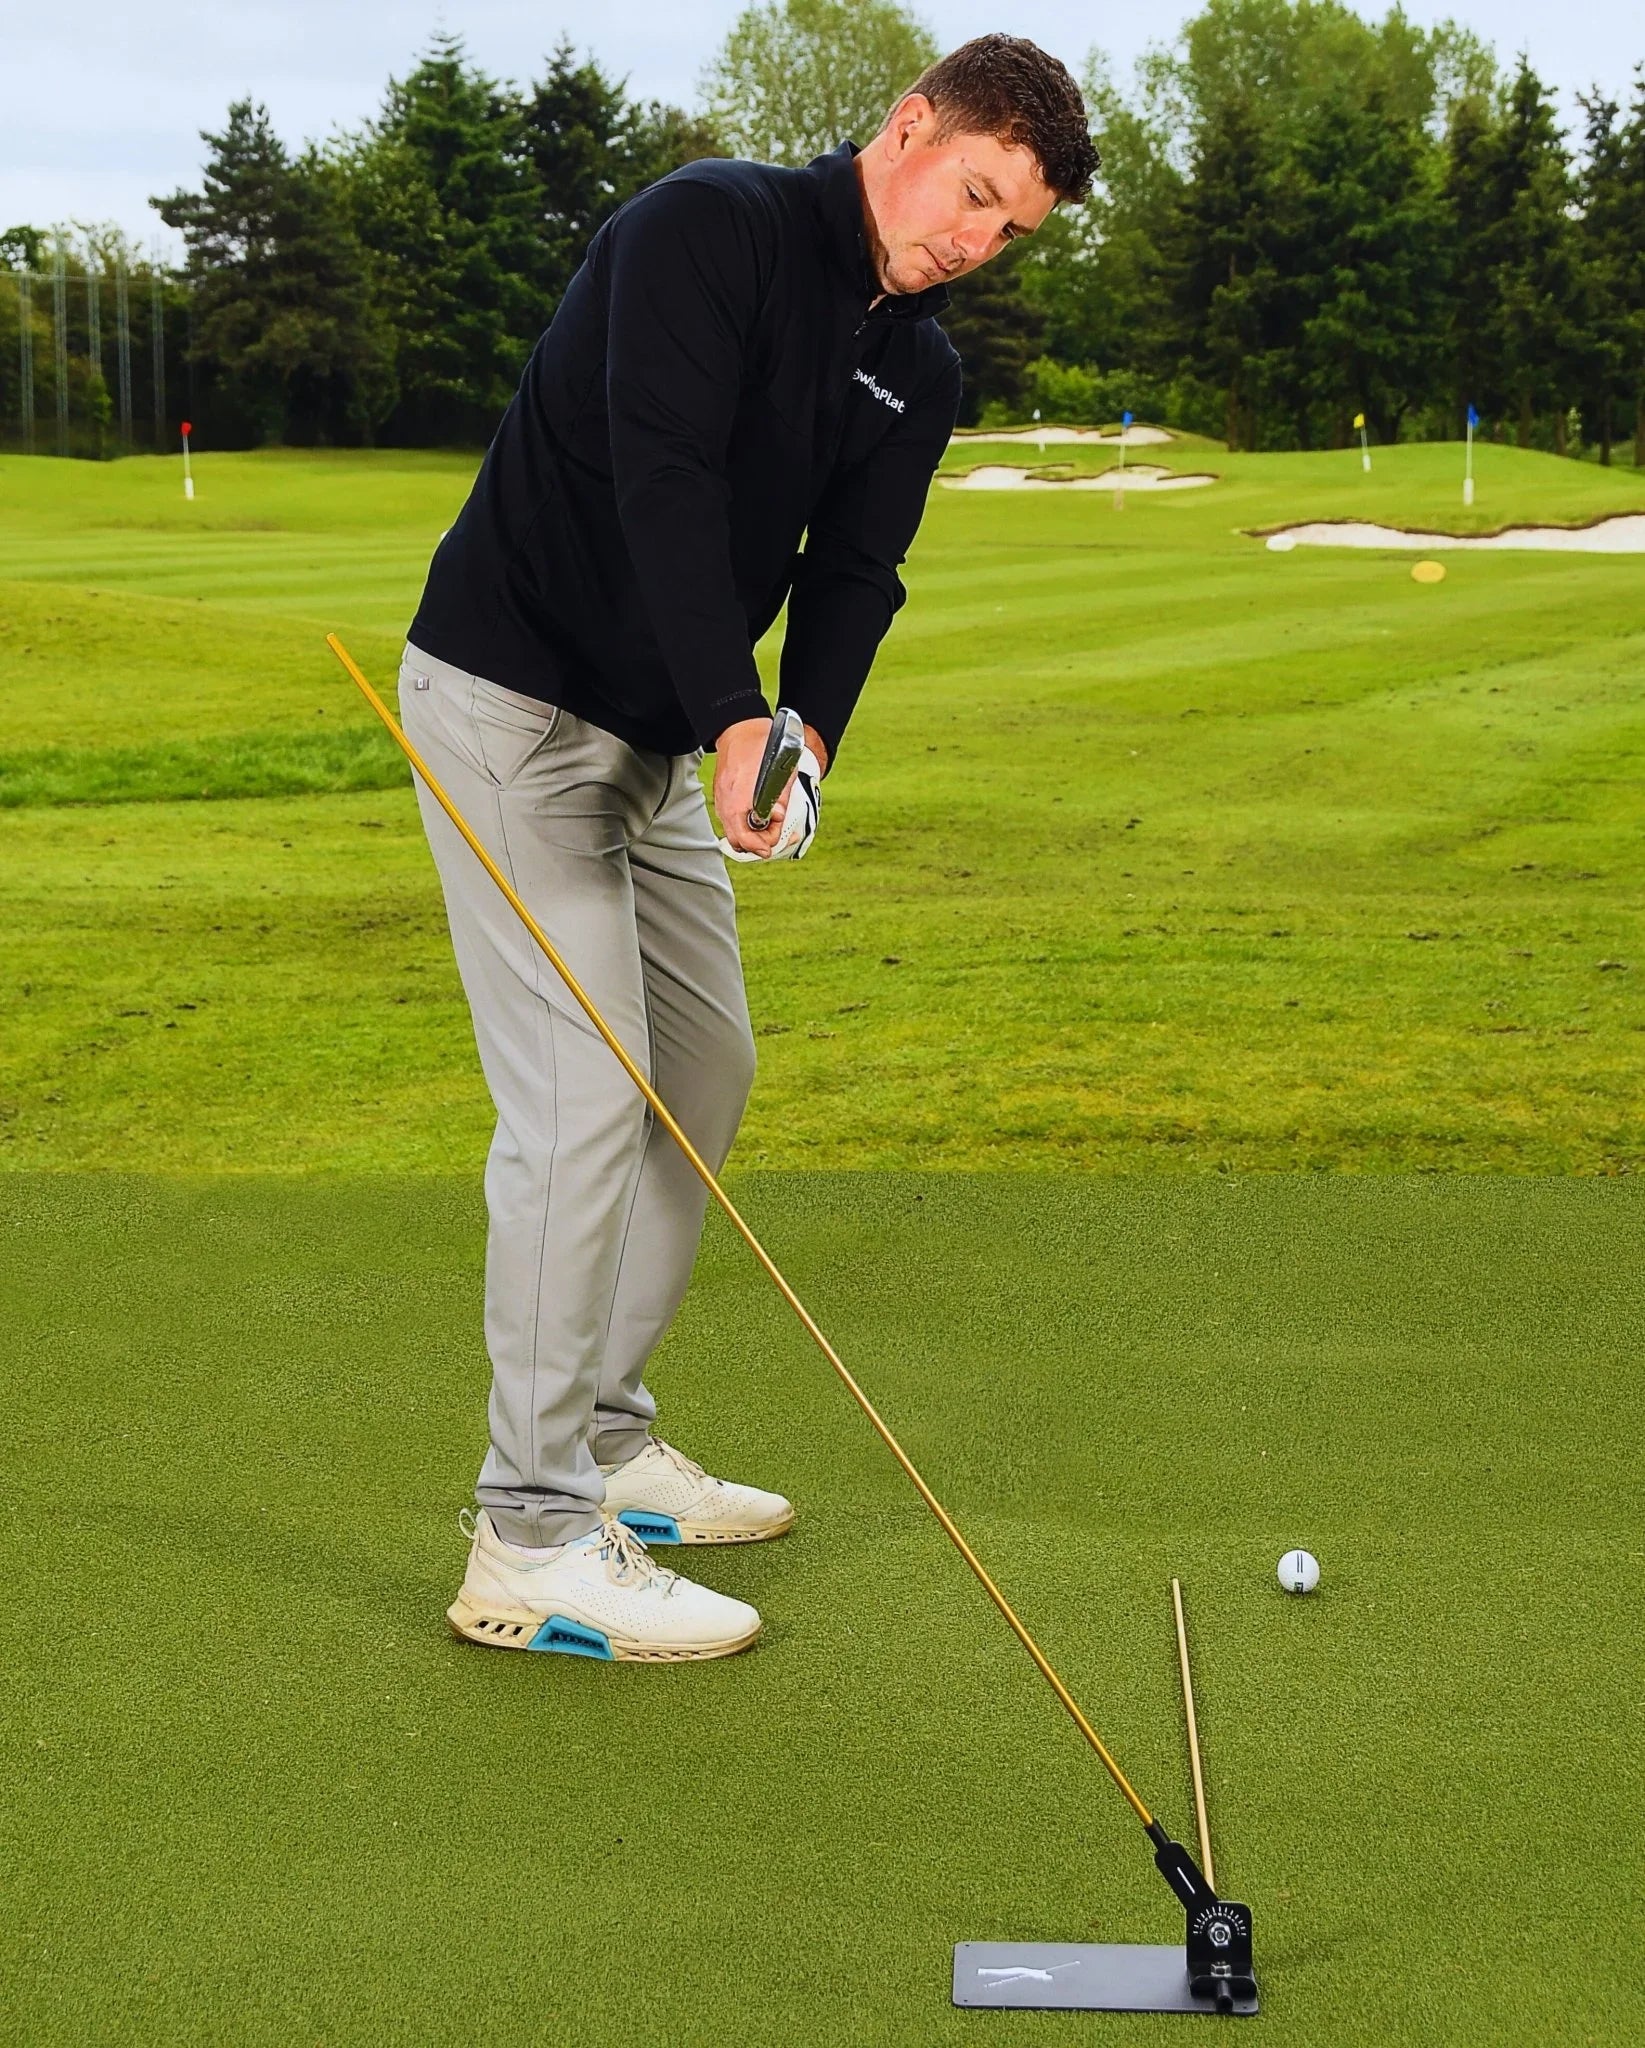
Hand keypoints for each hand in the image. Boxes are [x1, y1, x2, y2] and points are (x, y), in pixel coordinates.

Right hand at [720, 745, 821, 862]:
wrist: (741, 729)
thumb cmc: (762, 746)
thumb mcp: (781, 772)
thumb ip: (780, 799)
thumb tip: (777, 818)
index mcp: (739, 799)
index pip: (745, 837)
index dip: (760, 846)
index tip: (771, 845)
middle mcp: (726, 803)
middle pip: (737, 840)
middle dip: (756, 844)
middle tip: (771, 837)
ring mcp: (721, 799)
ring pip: (732, 832)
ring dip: (749, 836)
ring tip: (765, 829)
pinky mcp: (721, 796)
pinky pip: (729, 819)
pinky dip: (742, 825)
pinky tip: (755, 818)